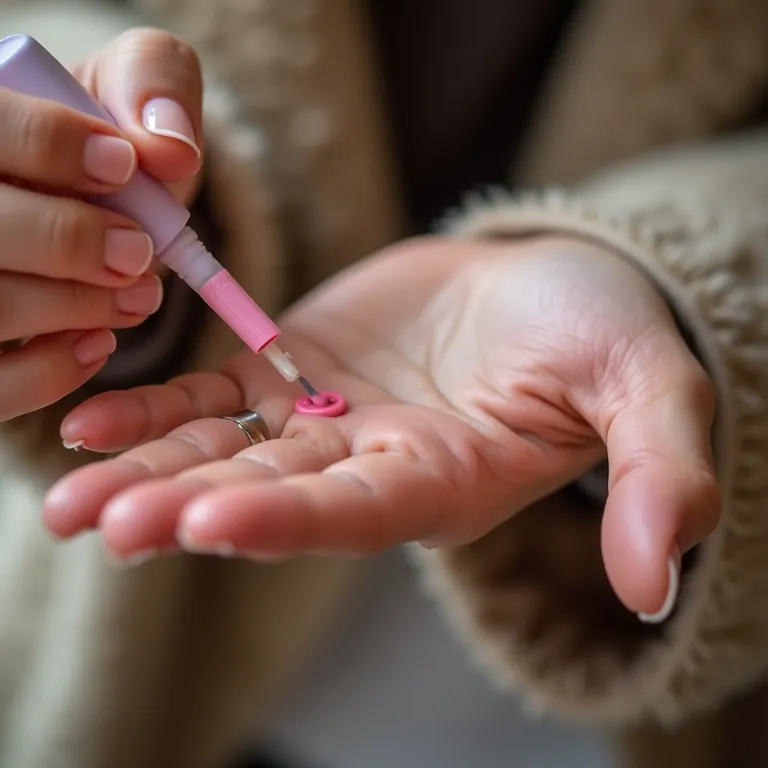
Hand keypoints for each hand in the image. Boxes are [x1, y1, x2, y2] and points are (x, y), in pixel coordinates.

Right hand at [0, 28, 202, 419]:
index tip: (124, 164)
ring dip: (74, 306)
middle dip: (68, 240)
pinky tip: (96, 340)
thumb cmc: (100, 138)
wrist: (89, 197)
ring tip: (138, 296)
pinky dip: (52, 370)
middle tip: (138, 252)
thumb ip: (152, 83)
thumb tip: (170, 147)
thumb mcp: (127, 86)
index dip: (52, 145)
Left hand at [46, 236, 719, 619]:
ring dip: (150, 472)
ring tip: (68, 498)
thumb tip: (659, 582)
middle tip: (99, 524)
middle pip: (272, 495)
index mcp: (445, 480)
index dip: (288, 521)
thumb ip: (658, 474)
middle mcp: (374, 465)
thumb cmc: (599, 334)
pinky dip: (160, 410)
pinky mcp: (297, 369)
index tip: (208, 526)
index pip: (358, 515)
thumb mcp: (649, 389)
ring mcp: (328, 420)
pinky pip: (218, 398)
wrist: (543, 290)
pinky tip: (95, 421)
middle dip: (187, 510)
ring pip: (229, 455)